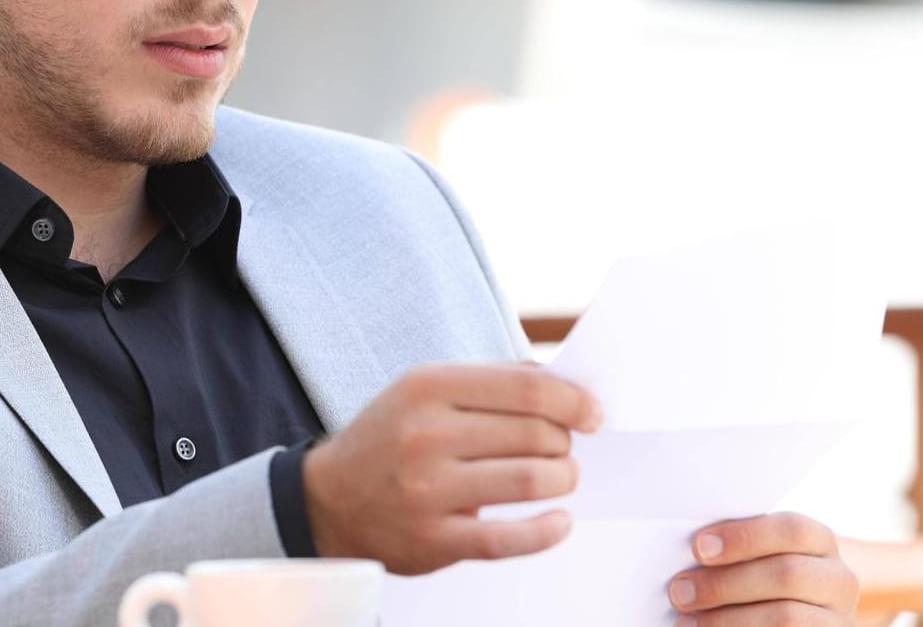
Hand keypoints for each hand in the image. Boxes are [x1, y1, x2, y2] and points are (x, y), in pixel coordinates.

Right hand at [301, 362, 601, 574]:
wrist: (329, 500)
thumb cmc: (391, 438)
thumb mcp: (424, 390)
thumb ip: (489, 382)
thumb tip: (563, 384)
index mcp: (426, 387)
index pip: (524, 388)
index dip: (573, 401)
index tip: (593, 414)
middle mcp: (426, 435)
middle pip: (535, 434)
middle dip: (565, 442)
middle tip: (565, 448)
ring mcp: (428, 490)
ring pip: (530, 481)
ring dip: (562, 479)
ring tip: (561, 478)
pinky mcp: (434, 540)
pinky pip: (509, 539)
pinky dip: (547, 531)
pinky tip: (559, 522)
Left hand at [667, 512, 858, 623]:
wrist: (783, 620)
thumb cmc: (752, 581)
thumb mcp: (751, 559)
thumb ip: (735, 550)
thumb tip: (691, 549)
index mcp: (818, 542)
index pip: (791, 530)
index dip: (743, 537)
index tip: (698, 548)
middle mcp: (838, 579)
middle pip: (786, 575)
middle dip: (725, 584)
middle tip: (679, 593)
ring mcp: (838, 619)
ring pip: (786, 617)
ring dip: (727, 620)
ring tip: (686, 621)